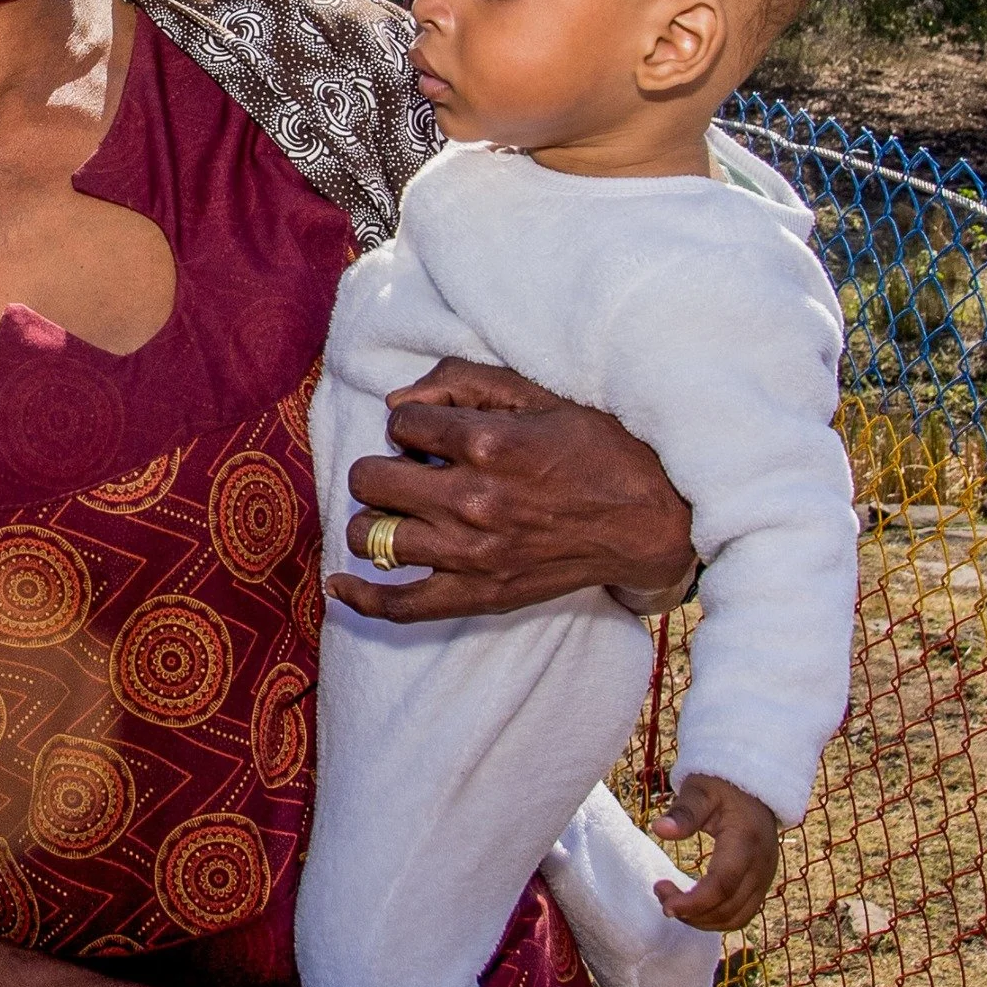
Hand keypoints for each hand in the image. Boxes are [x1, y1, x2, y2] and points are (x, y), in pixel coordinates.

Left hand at [326, 358, 695, 624]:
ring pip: (372, 535)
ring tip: (398, 510)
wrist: (646, 519)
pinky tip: (340, 585)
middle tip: (413, 468)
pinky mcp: (479, 594)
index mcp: (485, 443)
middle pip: (371, 478)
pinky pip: (400, 606)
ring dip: (375, 516)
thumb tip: (396, 399)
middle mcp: (471, 499)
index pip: (400, 423)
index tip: (436, 431)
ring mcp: (472, 553)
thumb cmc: (594, 447)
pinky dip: (361, 598)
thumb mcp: (535, 393)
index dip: (413, 423)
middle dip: (383, 465)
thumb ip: (462, 380)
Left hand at [651, 774, 779, 929]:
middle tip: (660, 893)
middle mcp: (761, 865)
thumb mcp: (700, 791)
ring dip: (703, 920)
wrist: (754, 785)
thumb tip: (659, 829)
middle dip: (692, 912)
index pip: (722, 884)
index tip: (665, 903)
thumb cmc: (722, 786)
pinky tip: (692, 906)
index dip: (694, 902)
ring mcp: (765, 877)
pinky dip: (716, 918)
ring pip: (737, 917)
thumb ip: (683, 813)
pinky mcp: (762, 883)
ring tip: (672, 902)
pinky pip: (742, 913)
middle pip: (729, 908)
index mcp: (746, 841)